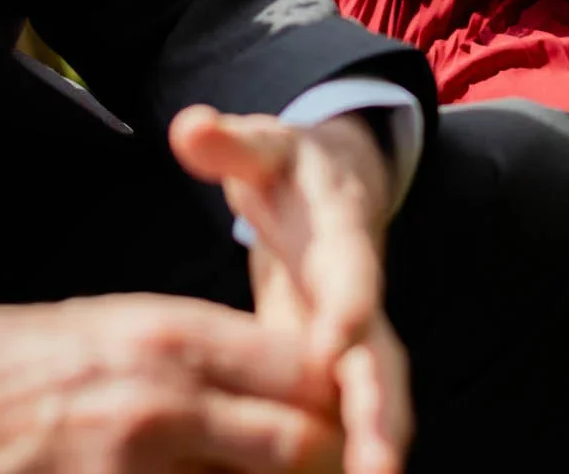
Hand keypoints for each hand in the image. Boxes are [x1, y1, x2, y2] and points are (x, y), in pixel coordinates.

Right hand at [0, 295, 343, 473]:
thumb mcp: (97, 327)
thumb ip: (186, 354)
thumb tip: (254, 383)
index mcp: (169, 337)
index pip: (307, 369)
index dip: (332, 399)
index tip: (335, 416)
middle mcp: (165, 403)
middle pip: (305, 443)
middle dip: (322, 460)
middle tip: (321, 464)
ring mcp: (133, 471)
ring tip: (249, 472)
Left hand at [172, 108, 411, 473]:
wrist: (338, 185)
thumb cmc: (292, 169)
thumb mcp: (264, 145)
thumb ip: (230, 142)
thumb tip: (189, 127)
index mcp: (342, 238)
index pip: (350, 274)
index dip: (348, 306)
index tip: (338, 343)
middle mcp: (358, 294)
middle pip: (378, 357)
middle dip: (379, 410)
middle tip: (378, 463)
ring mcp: (352, 335)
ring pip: (372, 396)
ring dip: (371, 445)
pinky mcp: (333, 365)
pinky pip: (344, 415)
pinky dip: (343, 454)